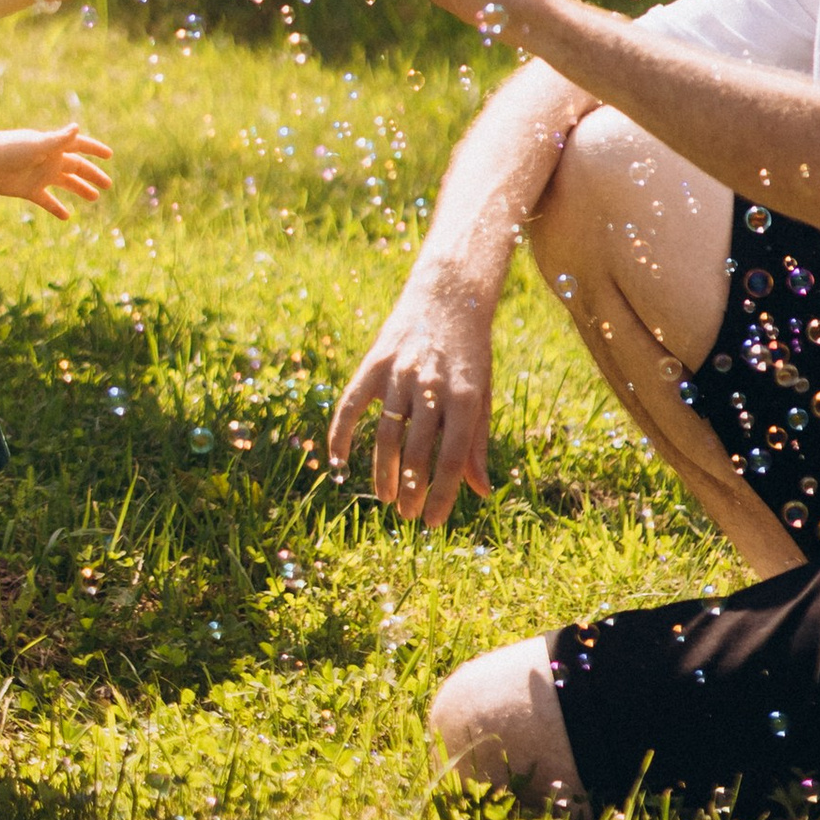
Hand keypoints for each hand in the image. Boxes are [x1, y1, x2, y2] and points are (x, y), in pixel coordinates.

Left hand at [0, 120, 115, 218]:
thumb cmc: (11, 149)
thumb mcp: (37, 145)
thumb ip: (57, 140)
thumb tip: (76, 128)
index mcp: (54, 147)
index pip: (79, 146)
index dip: (94, 150)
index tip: (109, 155)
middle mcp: (50, 160)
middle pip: (77, 168)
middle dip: (92, 175)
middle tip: (108, 184)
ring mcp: (41, 175)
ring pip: (66, 183)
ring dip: (80, 189)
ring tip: (94, 198)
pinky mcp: (30, 190)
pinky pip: (47, 201)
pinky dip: (57, 208)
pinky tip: (67, 216)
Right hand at [328, 282, 495, 529]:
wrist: (449, 296)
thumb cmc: (470, 353)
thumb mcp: (481, 394)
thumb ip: (476, 443)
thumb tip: (481, 492)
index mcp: (464, 396)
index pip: (451, 458)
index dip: (442, 496)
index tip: (433, 523)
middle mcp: (431, 385)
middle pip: (417, 452)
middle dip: (412, 492)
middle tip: (409, 516)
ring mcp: (400, 372)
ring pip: (386, 435)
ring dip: (384, 473)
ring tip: (386, 497)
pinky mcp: (375, 361)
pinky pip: (351, 404)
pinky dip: (340, 434)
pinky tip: (338, 461)